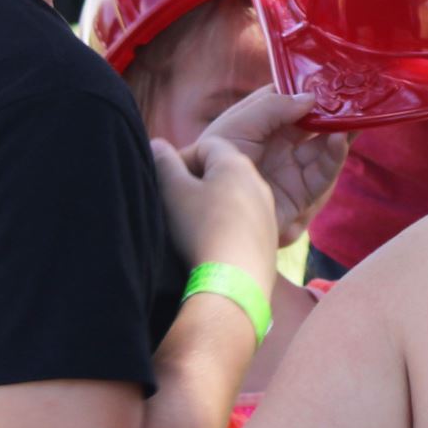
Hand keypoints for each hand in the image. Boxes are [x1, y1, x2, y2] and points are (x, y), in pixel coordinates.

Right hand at [151, 134, 281, 287]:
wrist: (234, 283)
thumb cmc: (201, 230)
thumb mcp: (173, 191)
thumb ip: (164, 163)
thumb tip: (157, 144)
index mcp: (237, 164)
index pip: (205, 146)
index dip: (181, 159)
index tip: (165, 182)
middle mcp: (259, 183)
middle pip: (222, 171)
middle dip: (196, 182)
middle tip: (175, 205)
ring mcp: (268, 213)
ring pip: (234, 198)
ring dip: (212, 206)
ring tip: (191, 228)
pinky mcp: (269, 240)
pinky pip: (244, 223)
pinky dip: (227, 227)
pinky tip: (212, 246)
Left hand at [197, 88, 349, 248]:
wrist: (206, 205)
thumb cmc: (215, 158)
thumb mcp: (240, 125)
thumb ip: (274, 108)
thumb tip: (311, 98)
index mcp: (259, 123)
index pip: (288, 100)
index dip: (307, 89)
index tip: (329, 78)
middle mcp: (277, 144)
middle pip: (312, 123)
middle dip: (332, 111)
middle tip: (355, 96)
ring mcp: (290, 168)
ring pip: (323, 147)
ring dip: (341, 131)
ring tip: (356, 116)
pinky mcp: (300, 194)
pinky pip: (322, 174)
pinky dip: (334, 156)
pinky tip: (339, 140)